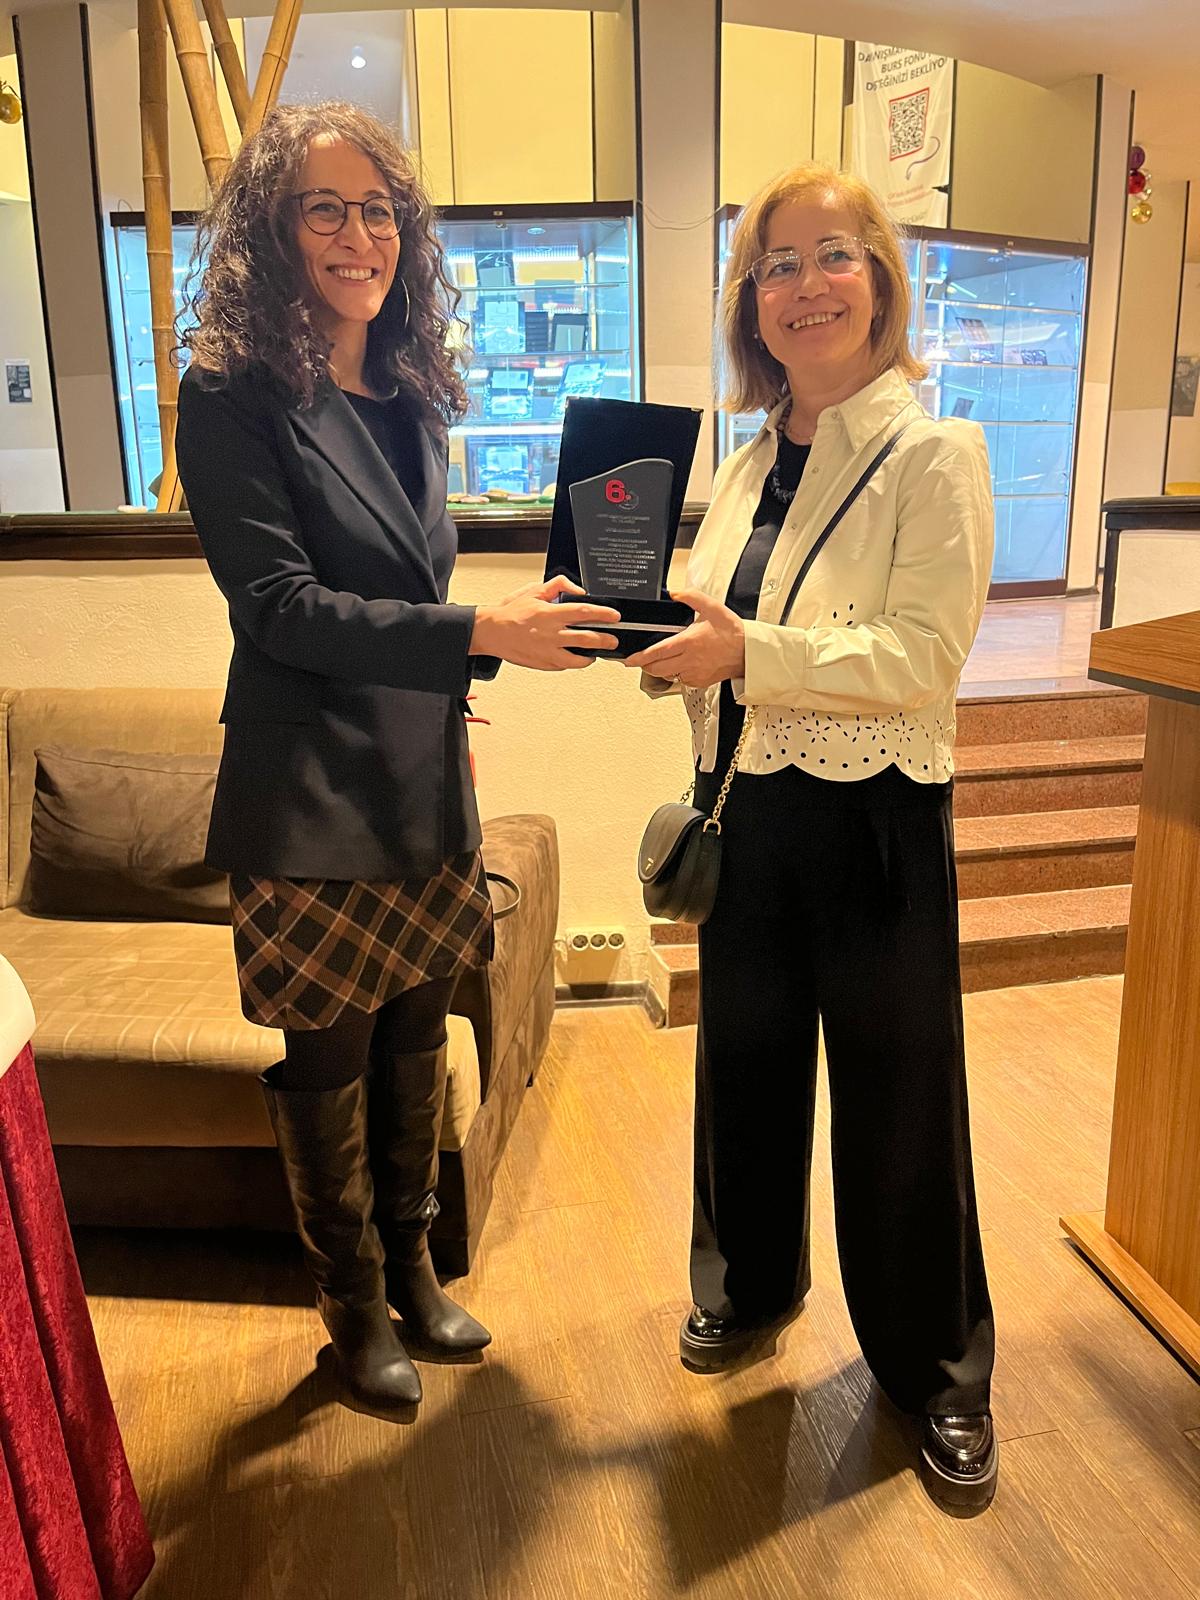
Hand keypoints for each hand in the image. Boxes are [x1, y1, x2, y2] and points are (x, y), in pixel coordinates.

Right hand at [470, 574, 620, 670]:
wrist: (491, 632)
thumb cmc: (511, 613)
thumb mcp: (534, 591)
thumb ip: (559, 586)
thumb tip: (579, 591)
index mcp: (550, 614)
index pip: (584, 613)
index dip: (603, 614)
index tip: (614, 616)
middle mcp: (551, 635)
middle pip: (587, 638)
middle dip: (606, 639)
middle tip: (613, 639)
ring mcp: (548, 652)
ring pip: (579, 659)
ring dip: (592, 656)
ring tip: (597, 652)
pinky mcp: (544, 663)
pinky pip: (565, 665)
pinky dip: (574, 661)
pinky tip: (577, 657)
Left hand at [625, 589, 745, 686]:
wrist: (748, 652)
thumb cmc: (732, 632)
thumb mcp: (712, 607)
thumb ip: (691, 597)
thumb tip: (674, 593)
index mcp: (690, 641)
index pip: (658, 652)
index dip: (640, 657)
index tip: (629, 659)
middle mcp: (690, 660)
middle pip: (657, 668)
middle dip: (645, 664)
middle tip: (641, 659)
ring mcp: (694, 673)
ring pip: (667, 675)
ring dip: (660, 669)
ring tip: (661, 659)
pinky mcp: (700, 681)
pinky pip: (680, 680)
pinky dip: (676, 673)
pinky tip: (680, 663)